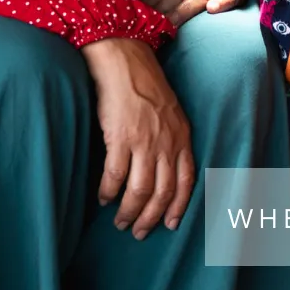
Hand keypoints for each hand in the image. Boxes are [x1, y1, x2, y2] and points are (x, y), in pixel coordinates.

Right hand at [81, 38, 193, 239]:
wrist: (124, 57)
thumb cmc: (144, 82)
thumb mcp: (170, 110)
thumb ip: (170, 137)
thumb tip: (162, 167)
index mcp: (181, 135)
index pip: (186, 180)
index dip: (178, 206)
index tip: (170, 225)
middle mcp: (166, 141)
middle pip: (162, 192)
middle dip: (151, 218)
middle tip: (139, 232)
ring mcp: (144, 141)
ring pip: (139, 191)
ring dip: (129, 212)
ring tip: (120, 221)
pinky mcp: (120, 138)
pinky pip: (115, 177)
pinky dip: (108, 192)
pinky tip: (103, 198)